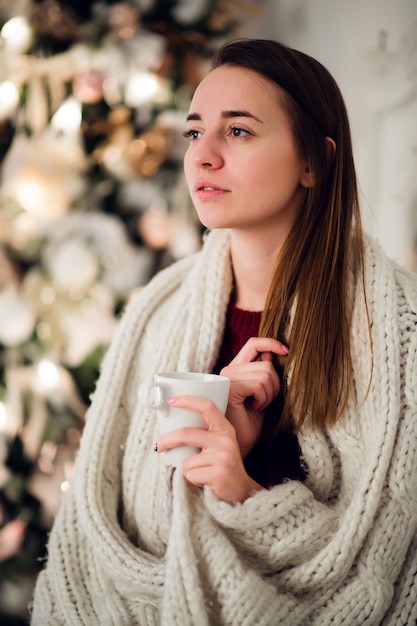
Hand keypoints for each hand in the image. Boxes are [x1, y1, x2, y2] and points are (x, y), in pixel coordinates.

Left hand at [156, 395, 261, 502]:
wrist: (242, 493)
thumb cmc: (223, 468)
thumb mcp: (218, 446)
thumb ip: (203, 436)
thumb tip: (172, 430)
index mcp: (225, 429)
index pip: (207, 407)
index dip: (188, 400)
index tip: (172, 401)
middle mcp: (225, 440)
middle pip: (186, 433)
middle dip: (167, 440)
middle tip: (159, 446)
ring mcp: (223, 456)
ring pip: (186, 461)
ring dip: (188, 470)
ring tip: (202, 474)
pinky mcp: (219, 473)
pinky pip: (190, 474)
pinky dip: (192, 480)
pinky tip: (205, 482)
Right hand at [220, 337, 287, 456]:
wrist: (240, 444)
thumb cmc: (251, 423)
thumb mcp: (264, 394)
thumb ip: (265, 373)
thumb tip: (274, 351)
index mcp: (237, 369)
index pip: (253, 344)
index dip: (271, 342)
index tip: (286, 350)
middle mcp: (229, 370)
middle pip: (266, 363)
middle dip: (274, 385)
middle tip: (264, 402)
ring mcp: (227, 378)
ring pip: (264, 374)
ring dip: (269, 394)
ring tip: (258, 406)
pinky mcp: (229, 388)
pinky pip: (258, 384)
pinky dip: (263, 398)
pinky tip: (254, 408)